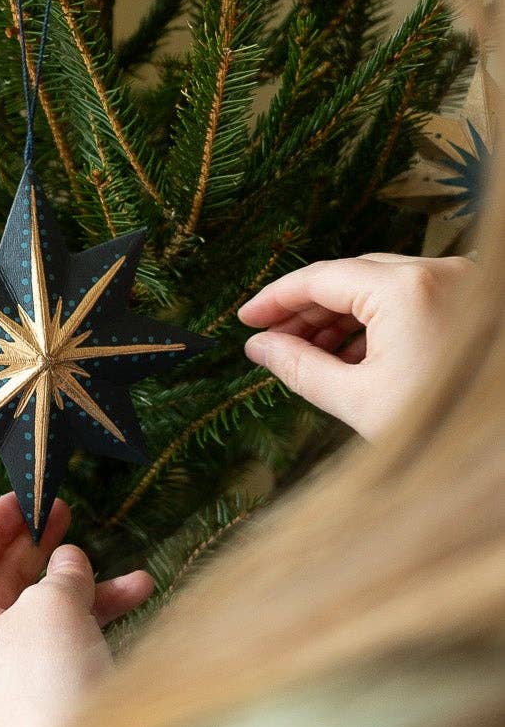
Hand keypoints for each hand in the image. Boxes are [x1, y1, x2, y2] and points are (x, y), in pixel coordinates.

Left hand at [0, 492, 153, 726]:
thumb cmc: (49, 677)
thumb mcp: (53, 605)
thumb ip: (61, 572)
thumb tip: (68, 562)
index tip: (23, 499)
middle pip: (2, 584)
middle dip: (40, 548)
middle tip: (67, 513)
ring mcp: (8, 680)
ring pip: (43, 616)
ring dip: (86, 590)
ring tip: (132, 573)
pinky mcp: (44, 701)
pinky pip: (65, 646)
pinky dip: (96, 623)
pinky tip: (137, 602)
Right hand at [237, 253, 475, 438]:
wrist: (501, 453)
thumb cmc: (444, 428)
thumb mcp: (358, 400)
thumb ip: (299, 367)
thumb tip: (259, 347)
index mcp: (406, 290)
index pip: (321, 278)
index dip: (276, 298)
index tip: (247, 318)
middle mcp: (436, 273)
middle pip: (350, 277)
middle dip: (307, 309)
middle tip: (271, 338)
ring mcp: (459, 284)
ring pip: (379, 287)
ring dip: (340, 316)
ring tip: (306, 352)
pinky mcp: (471, 301)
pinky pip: (409, 299)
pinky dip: (376, 322)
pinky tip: (350, 356)